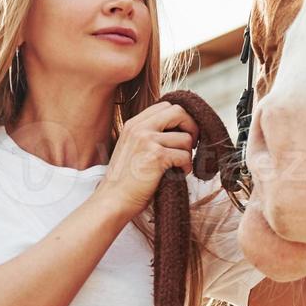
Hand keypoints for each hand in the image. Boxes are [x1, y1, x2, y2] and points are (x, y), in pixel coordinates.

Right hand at [96, 101, 199, 219]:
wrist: (114, 199)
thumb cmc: (126, 180)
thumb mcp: (132, 147)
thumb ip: (149, 134)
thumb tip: (180, 128)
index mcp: (134, 124)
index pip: (166, 106)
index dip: (181, 118)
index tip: (183, 133)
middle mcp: (140, 128)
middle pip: (179, 112)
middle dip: (191, 127)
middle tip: (191, 145)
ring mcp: (147, 140)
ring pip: (186, 138)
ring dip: (188, 154)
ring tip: (179, 166)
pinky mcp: (157, 156)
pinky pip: (185, 156)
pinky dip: (186, 167)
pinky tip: (177, 174)